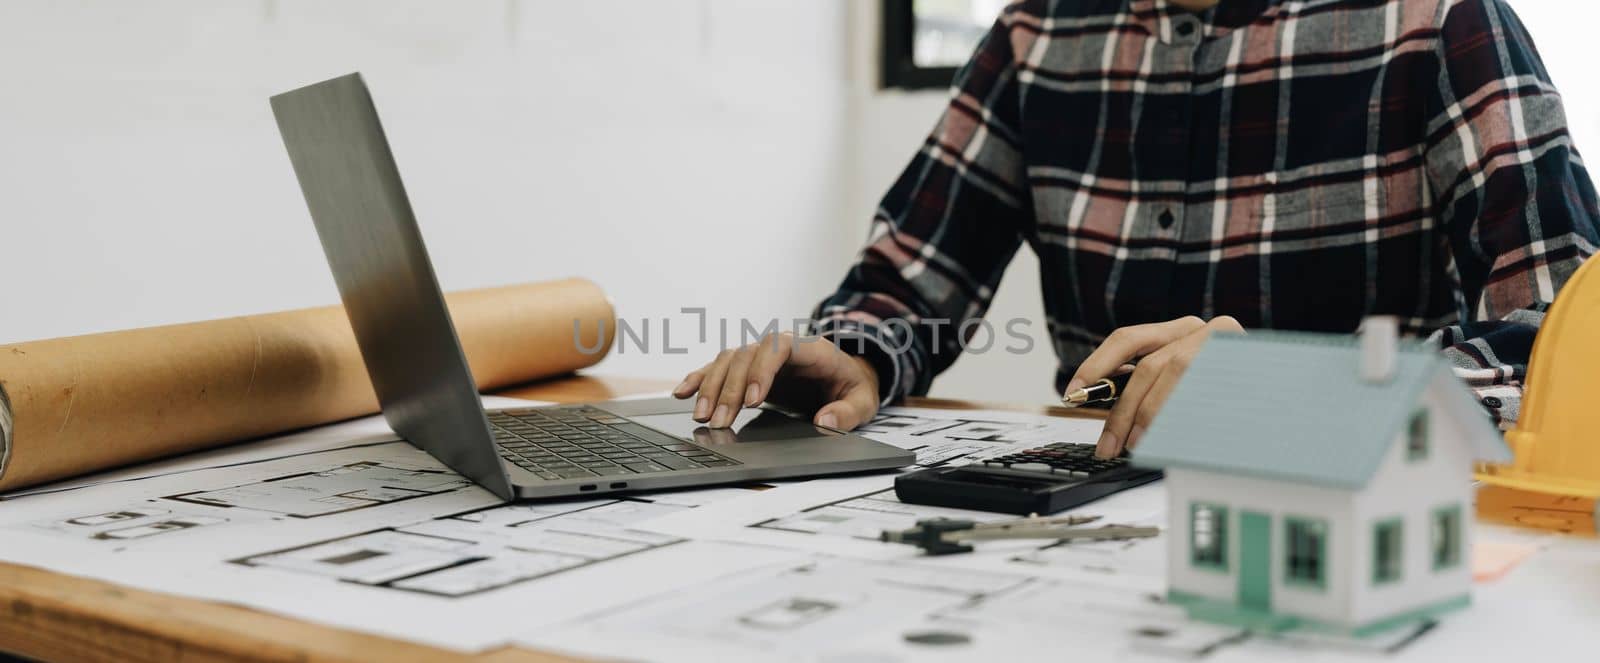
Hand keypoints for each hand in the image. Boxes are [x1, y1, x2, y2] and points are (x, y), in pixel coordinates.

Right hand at [672, 333, 881, 430]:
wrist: (846, 374)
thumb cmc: (852, 386)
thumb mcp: (863, 401)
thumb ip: (847, 412)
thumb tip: (825, 422)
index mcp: (810, 349)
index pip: (778, 348)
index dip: (762, 371)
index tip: (753, 401)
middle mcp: (779, 346)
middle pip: (746, 356)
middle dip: (730, 389)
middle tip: (721, 422)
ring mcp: (761, 355)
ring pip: (727, 360)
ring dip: (712, 387)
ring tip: (702, 416)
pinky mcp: (748, 368)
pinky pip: (718, 367)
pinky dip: (699, 378)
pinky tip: (682, 392)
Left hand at [1067, 316, 1242, 457]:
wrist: (1295, 384)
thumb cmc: (1236, 392)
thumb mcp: (1188, 384)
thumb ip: (1154, 388)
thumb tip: (1115, 419)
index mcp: (1180, 330)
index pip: (1128, 339)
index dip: (1096, 365)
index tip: (1072, 392)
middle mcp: (1202, 329)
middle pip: (1147, 366)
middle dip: (1121, 410)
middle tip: (1108, 445)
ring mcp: (1225, 341)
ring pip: (1173, 372)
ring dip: (1149, 414)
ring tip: (1136, 444)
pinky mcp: (1243, 358)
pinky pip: (1202, 386)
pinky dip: (1181, 413)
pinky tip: (1171, 435)